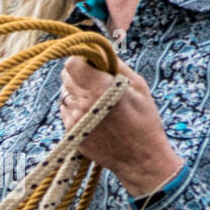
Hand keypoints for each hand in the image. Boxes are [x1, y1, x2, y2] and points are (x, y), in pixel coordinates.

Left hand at [59, 57, 182, 196]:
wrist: (140, 159)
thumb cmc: (144, 121)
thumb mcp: (138, 86)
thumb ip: (116, 65)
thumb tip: (100, 50)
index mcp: (99, 88)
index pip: (72, 63)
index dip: (81, 59)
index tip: (92, 63)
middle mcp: (82, 103)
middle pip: (66, 77)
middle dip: (79, 74)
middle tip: (96, 80)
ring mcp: (74, 120)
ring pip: (65, 94)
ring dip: (77, 92)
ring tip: (97, 101)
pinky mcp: (71, 133)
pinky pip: (66, 111)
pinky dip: (76, 108)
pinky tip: (94, 115)